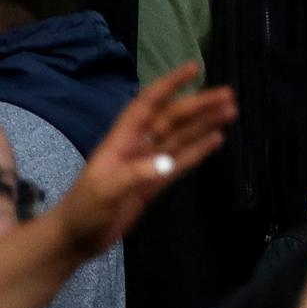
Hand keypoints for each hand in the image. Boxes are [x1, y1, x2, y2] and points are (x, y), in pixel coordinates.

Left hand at [53, 63, 235, 256]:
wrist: (75, 239)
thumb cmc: (83, 211)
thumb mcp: (104, 191)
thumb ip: (135, 175)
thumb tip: (168, 162)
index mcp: (121, 141)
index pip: (148, 105)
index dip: (170, 85)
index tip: (194, 68)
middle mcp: (137, 147)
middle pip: (172, 119)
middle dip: (198, 105)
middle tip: (228, 94)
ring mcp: (148, 164)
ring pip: (180, 137)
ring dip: (204, 123)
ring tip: (230, 111)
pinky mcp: (155, 183)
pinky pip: (182, 161)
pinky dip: (199, 149)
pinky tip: (216, 139)